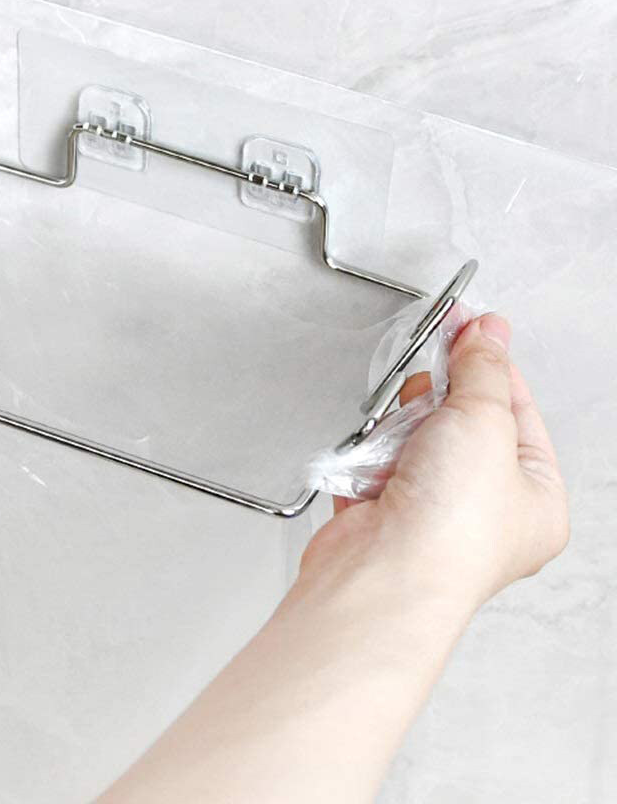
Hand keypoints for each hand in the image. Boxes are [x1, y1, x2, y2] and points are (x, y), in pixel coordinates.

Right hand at [101, 314, 568, 803]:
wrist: (379, 577)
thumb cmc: (449, 530)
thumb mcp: (484, 422)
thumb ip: (483, 368)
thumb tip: (488, 331)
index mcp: (535, 497)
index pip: (517, 407)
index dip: (491, 363)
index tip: (469, 325)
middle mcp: (487, 508)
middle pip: (461, 419)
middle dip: (437, 404)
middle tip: (430, 401)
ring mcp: (432, 511)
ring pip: (413, 435)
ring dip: (399, 433)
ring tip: (401, 449)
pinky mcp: (384, 512)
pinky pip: (374, 460)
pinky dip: (368, 459)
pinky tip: (373, 473)